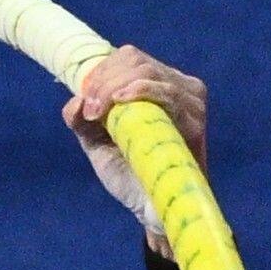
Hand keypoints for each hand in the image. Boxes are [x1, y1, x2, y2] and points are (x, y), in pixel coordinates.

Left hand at [63, 45, 207, 239]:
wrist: (151, 211)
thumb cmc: (128, 175)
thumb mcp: (97, 143)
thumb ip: (82, 120)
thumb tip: (75, 100)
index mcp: (156, 84)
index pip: (128, 58)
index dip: (101, 72)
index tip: (86, 102)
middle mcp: (176, 85)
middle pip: (135, 59)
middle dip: (105, 81)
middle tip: (91, 110)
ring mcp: (189, 99)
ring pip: (147, 71)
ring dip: (115, 87)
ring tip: (99, 112)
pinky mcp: (195, 118)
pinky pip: (167, 92)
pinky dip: (140, 91)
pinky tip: (121, 101)